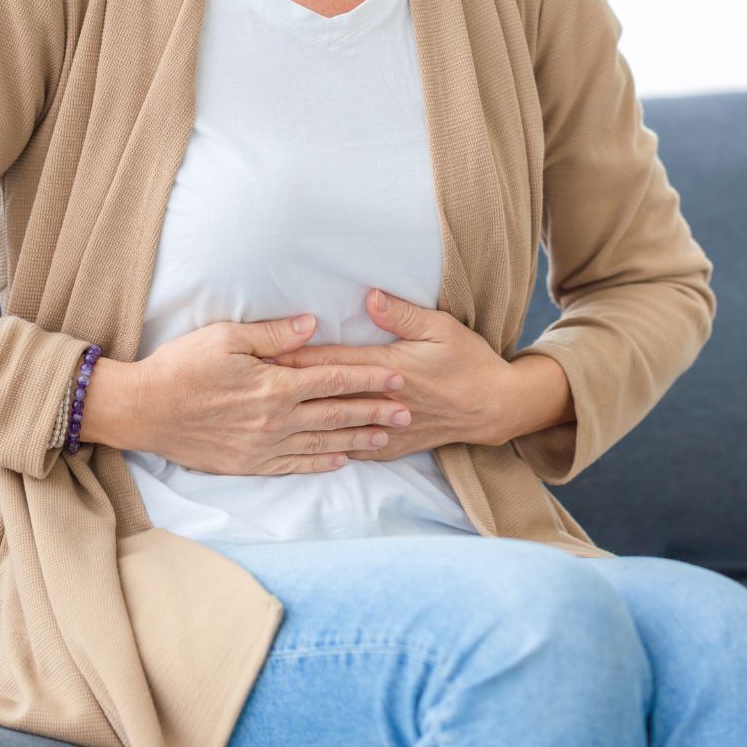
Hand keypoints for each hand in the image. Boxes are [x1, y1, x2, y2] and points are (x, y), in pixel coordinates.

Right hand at [121, 312, 414, 474]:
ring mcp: (264, 446)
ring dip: (358, 439)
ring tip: (387, 438)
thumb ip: (273, 334)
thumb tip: (313, 325)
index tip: (397, 376)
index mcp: (274, 385)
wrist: (143, 410)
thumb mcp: (225, 337)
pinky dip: (322, 462)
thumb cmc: (181, 367)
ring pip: (323, 442)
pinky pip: (295, 464)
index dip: (368, 378)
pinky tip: (342, 460)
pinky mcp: (249, 463)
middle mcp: (275, 419)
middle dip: (375, 411)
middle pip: (336, 413)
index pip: (334, 379)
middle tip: (408, 412)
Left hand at [266, 288, 518, 459]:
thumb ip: (402, 314)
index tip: (265, 354)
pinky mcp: (395, 443)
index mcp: (389, 368)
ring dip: (302, 418)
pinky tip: (306, 449)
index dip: (297, 359)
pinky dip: (330, 447)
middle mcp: (382, 400)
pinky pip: (355, 447)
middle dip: (288, 390)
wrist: (495, 406)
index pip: (333, 362)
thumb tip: (370, 297)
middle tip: (251, 386)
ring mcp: (387, 426)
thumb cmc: (468, 360)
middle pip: (326, 394)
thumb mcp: (441, 327)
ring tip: (269, 416)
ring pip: (336, 424)